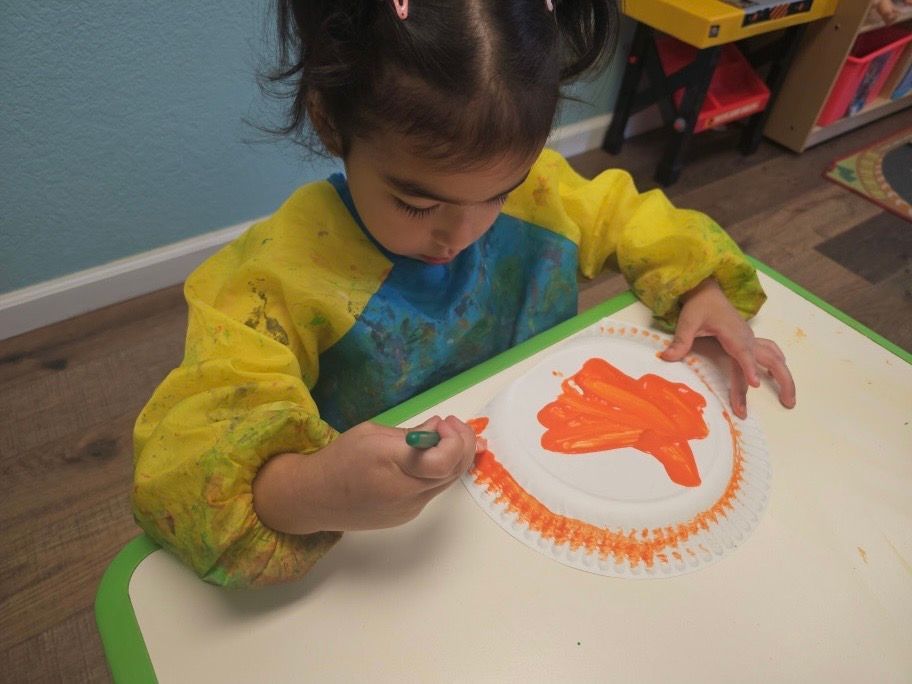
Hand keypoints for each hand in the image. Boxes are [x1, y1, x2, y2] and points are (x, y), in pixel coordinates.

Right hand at [253, 415, 479, 533]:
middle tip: (451, 425)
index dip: (453, 440)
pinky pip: (433, 490)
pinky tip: (429, 456)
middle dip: (462, 443)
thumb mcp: (372, 434)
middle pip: (453, 472)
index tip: (442, 423)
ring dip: (454, 457)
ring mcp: (409, 509)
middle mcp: (405, 494)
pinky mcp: (408, 516)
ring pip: (447, 482)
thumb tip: (439, 428)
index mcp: (392, 467)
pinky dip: (439, 471)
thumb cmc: (340, 459)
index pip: (442, 462)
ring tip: (443, 437)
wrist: (315, 498)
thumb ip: (410, 433)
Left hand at [659, 278, 795, 418]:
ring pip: (773, 358)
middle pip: (769, 360)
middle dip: (780, 381)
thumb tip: (666, 357)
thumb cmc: (699, 305)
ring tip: (789, 400)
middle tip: (787, 403)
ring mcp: (750, 339)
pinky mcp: (749, 340)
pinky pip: (769, 353)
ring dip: (784, 377)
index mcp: (732, 333)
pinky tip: (780, 376)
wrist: (707, 290)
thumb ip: (680, 340)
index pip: (743, 353)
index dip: (750, 368)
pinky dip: (778, 365)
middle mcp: (746, 337)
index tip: (755, 383)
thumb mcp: (687, 321)